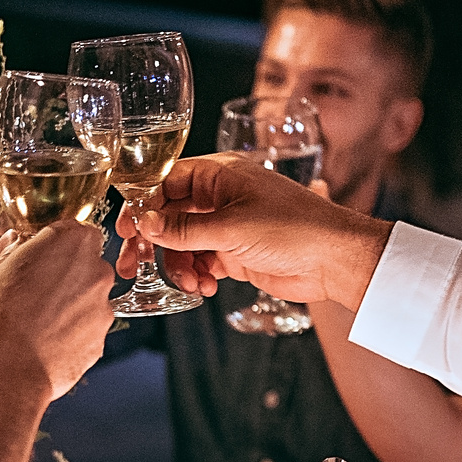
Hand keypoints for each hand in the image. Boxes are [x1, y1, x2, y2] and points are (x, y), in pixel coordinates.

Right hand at [0, 222, 113, 402]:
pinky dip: (70, 334)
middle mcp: (95, 271)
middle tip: (34, 290)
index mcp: (71, 242)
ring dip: (69, 306)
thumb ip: (13, 254)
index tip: (39, 255)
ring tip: (36, 323)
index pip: (74, 230)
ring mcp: (101, 309)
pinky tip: (43, 343)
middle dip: (65, 274)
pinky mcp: (100, 342)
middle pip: (86, 265)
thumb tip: (15, 248)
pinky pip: (85, 330)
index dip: (55, 243)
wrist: (2, 371)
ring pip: (87, 299)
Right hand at [114, 154, 391, 308]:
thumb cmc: (294, 229)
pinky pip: (201, 261)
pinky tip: (205, 287)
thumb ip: (184, 228)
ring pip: (183, 243)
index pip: (166, 182)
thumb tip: (145, 223)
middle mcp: (221, 196)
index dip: (142, 205)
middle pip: (170, 214)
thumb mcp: (231, 228)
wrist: (336, 260)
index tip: (125, 229)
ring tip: (190, 282)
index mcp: (220, 174)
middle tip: (134, 264)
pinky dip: (197, 274)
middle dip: (153, 241)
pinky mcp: (236, 252)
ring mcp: (228, 224)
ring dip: (178, 264)